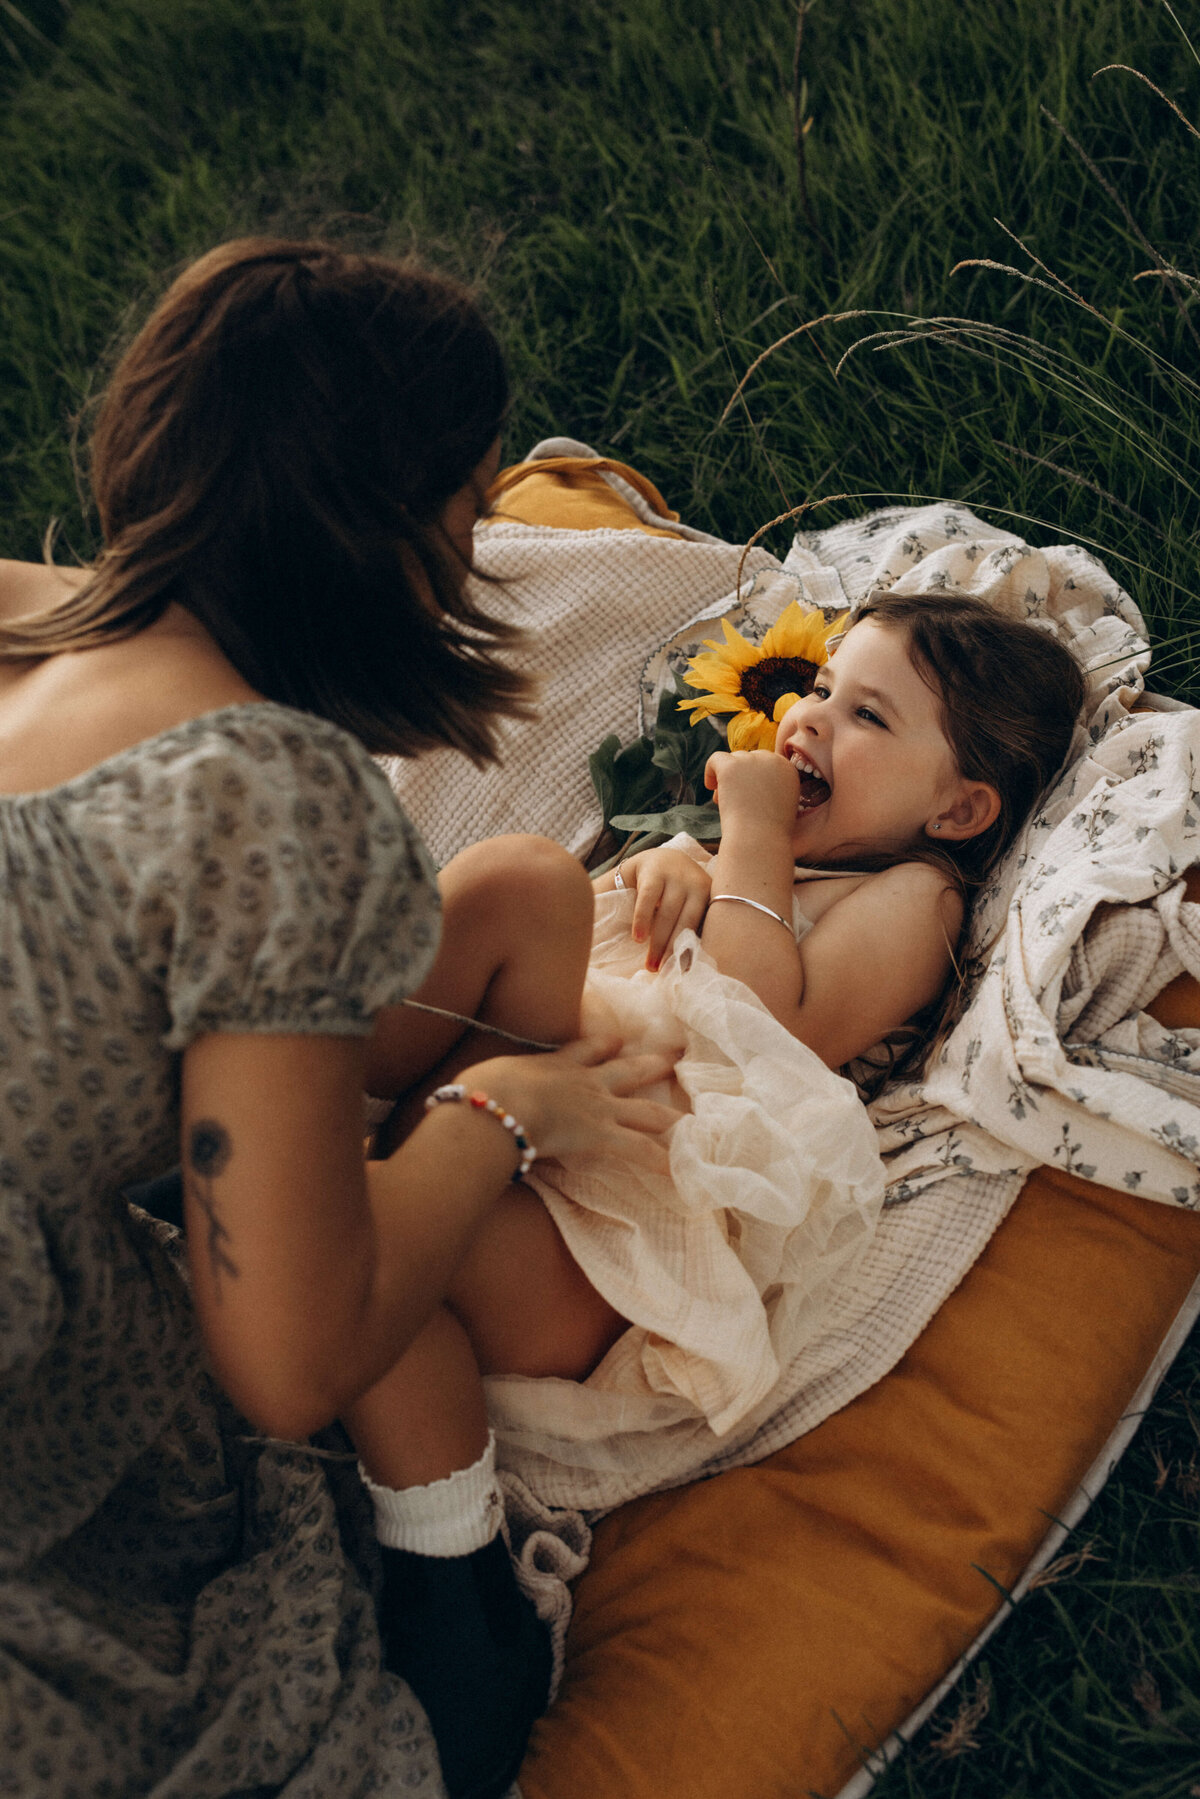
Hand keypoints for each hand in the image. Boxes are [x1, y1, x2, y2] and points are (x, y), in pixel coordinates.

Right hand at [461, 1038, 679, 1173]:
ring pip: (646, 1111)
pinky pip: (641, 1151)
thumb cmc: (484, 1091)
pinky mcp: (602, 1135)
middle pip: (629, 1069)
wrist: (496, 1103)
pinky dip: (662, 1163)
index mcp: (557, 1065)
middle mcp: (585, 1082)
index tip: (620, 1040)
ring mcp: (598, 1108)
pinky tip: (682, 1175)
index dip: (606, 1044)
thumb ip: (490, 1087)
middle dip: (654, 1064)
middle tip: (676, 1058)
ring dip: (671, 1118)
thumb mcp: (486, 1080)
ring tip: (693, 1124)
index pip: (588, 1049)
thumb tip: (468, 1098)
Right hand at [614, 847, 710, 968]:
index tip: (684, 973)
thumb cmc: (677, 891)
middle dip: (673, 950)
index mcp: (709, 893)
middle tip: (664, 974)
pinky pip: (647, 899)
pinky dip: (642, 920)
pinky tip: (638, 939)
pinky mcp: (654, 872)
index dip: (692, 950)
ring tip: (650, 965)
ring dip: (657, 942)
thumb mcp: (691, 902)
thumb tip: (691, 966)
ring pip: (666, 914)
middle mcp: (695, 882)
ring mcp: (674, 875)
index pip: (701, 926)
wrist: (658, 858)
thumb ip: (693, 924)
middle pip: (685, 922)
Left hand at [705, 748, 799, 835]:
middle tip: (734, 801)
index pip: (765, 762)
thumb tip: (748, 777)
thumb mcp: (779, 805)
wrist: (759, 841)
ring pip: (733, 760)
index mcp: (788, 769)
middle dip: (740, 777)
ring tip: (723, 802)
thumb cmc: (768, 832)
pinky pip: (716, 758)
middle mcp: (773, 760)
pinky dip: (710, 771)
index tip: (748, 798)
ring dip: (727, 779)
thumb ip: (770, 787)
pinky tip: (710, 787)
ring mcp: (752, 761)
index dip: (754, 779)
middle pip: (749, 758)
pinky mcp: (731, 766)